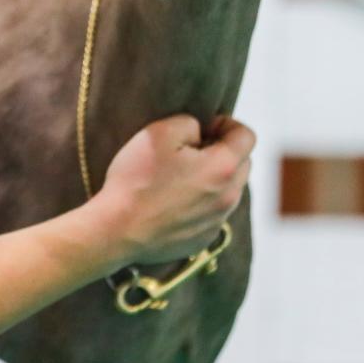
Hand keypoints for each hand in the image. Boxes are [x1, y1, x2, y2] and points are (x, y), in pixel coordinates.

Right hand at [96, 114, 253, 264]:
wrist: (117, 230)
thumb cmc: (136, 179)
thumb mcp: (159, 132)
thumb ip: (189, 123)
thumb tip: (200, 132)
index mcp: (223, 167)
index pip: (246, 136)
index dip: (226, 124)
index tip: (202, 128)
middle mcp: (229, 196)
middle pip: (242, 163)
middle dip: (222, 151)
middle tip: (189, 150)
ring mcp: (217, 221)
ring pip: (228, 190)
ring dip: (212, 178)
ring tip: (178, 177)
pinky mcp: (204, 239)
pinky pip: (212, 213)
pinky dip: (200, 203)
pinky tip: (171, 202)